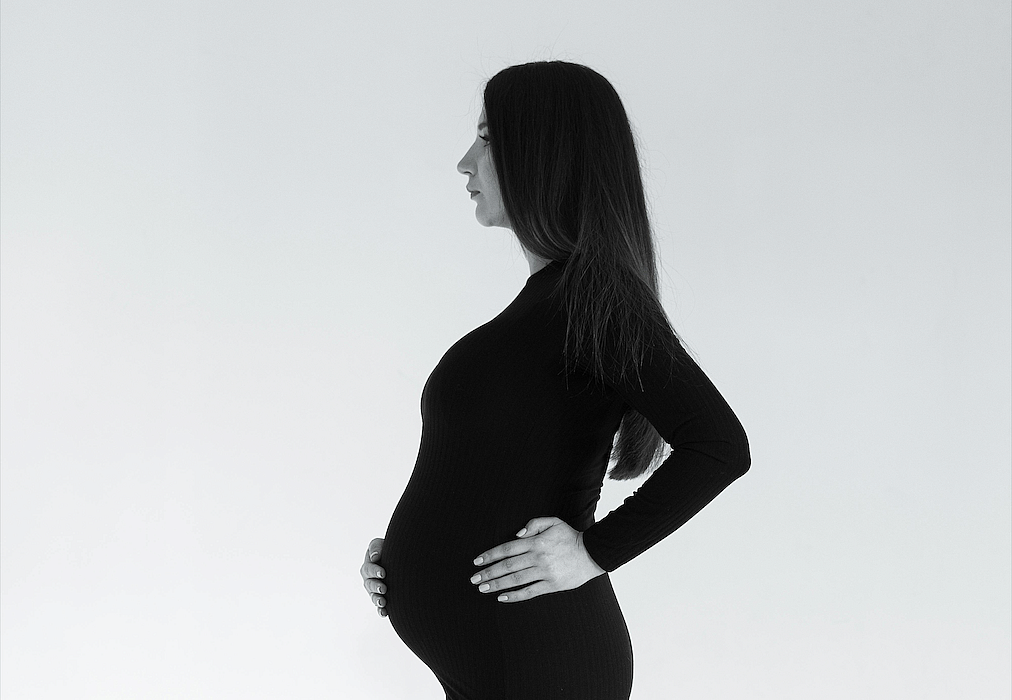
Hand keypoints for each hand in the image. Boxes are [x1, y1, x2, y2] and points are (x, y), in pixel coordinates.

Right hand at [360, 538, 387, 617]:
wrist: (401, 559)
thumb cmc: (390, 549)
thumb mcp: (382, 544)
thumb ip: (376, 547)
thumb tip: (374, 557)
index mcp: (368, 565)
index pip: (368, 568)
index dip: (374, 571)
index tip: (383, 573)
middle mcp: (369, 578)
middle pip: (369, 584)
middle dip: (375, 586)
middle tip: (383, 588)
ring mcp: (375, 589)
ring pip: (373, 596)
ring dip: (377, 599)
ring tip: (383, 601)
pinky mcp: (381, 598)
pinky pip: (379, 606)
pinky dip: (381, 610)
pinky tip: (384, 613)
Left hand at [469, 516, 605, 602]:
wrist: (592, 553)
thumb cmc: (570, 537)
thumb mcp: (553, 522)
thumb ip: (533, 525)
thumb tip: (516, 535)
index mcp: (536, 542)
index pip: (507, 549)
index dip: (490, 555)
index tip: (477, 561)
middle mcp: (538, 557)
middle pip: (507, 566)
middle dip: (488, 573)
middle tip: (474, 579)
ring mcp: (544, 572)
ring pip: (515, 580)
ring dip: (497, 584)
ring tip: (483, 588)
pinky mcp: (551, 585)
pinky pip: (529, 592)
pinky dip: (515, 595)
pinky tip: (502, 597)